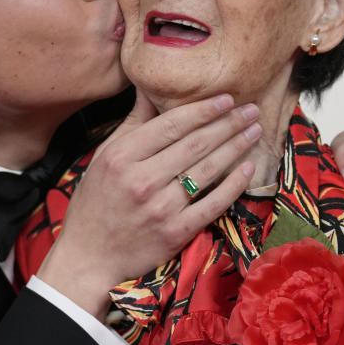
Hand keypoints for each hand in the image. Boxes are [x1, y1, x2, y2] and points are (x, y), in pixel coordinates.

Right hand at [37, 90, 260, 317]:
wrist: (89, 256)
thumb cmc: (94, 203)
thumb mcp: (104, 157)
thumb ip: (132, 123)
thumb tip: (149, 87)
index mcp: (122, 157)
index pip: (171, 125)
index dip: (203, 109)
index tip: (227, 98)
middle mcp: (142, 180)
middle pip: (195, 144)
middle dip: (228, 124)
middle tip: (251, 109)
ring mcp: (161, 208)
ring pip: (207, 170)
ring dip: (236, 147)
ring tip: (254, 131)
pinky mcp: (176, 233)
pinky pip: (212, 204)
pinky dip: (232, 185)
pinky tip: (247, 168)